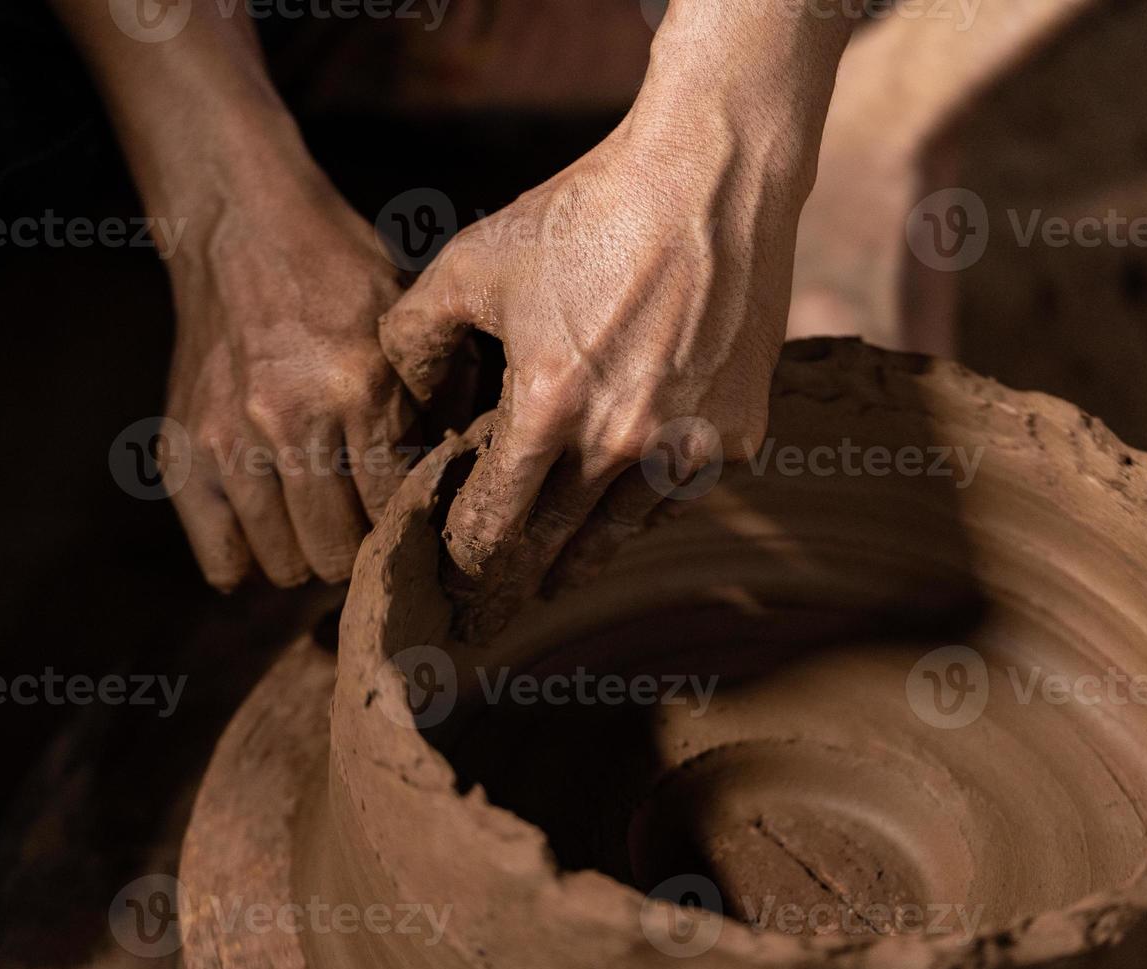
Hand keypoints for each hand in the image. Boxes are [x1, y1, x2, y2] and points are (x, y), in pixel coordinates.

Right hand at [163, 179, 413, 589]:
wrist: (241, 226)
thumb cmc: (338, 272)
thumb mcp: (408, 321)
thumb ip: (442, 397)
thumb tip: (472, 478)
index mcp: (360, 388)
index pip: (395, 511)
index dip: (411, 524)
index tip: (414, 519)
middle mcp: (291, 421)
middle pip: (339, 553)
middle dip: (361, 550)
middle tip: (366, 527)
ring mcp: (229, 440)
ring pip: (284, 564)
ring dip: (307, 555)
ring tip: (319, 525)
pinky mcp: (182, 449)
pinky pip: (220, 557)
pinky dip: (248, 560)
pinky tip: (269, 532)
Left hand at [379, 109, 814, 637]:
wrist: (709, 178)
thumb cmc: (584, 214)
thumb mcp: (473, 263)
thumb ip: (416, 336)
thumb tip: (408, 401)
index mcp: (547, 409)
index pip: (492, 521)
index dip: (465, 554)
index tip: (450, 571)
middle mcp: (620, 444)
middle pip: (551, 546)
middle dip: (510, 583)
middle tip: (485, 613)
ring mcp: (687, 446)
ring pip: (617, 536)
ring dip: (576, 565)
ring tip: (551, 585)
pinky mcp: (738, 436)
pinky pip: (676, 498)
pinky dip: (641, 511)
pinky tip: (619, 516)